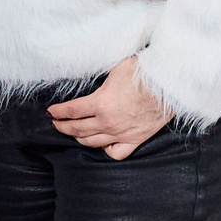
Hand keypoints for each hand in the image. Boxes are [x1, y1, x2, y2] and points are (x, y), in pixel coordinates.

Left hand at [47, 58, 172, 159]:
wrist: (169, 83)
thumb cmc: (144, 71)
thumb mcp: (115, 68)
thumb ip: (100, 78)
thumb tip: (88, 76)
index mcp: (100, 103)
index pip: (71, 111)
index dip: (58, 112)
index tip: (52, 112)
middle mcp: (108, 122)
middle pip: (77, 129)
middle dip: (63, 126)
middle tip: (56, 124)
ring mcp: (122, 133)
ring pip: (92, 143)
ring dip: (79, 138)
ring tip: (74, 134)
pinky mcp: (136, 139)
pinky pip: (116, 153)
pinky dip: (106, 150)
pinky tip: (103, 144)